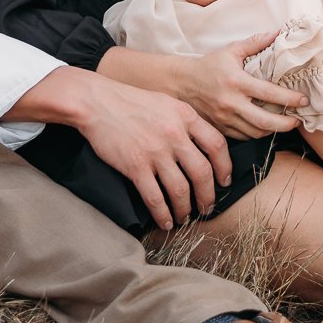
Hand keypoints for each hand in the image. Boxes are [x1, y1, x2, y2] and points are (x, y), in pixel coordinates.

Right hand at [66, 74, 234, 232]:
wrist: (97, 102)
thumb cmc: (130, 101)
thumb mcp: (166, 102)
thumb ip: (185, 121)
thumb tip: (201, 144)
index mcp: (185, 116)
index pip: (217, 145)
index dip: (225, 167)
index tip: (224, 181)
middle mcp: (174, 134)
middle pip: (203, 173)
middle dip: (208, 196)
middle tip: (207, 207)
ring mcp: (155, 151)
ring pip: (180, 190)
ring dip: (185, 209)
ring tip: (185, 217)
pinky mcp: (135, 166)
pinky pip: (155, 198)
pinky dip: (162, 214)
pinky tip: (165, 220)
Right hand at [178, 32, 306, 138]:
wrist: (181, 83)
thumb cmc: (209, 65)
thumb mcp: (231, 50)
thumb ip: (255, 42)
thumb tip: (278, 33)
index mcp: (236, 82)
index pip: (268, 93)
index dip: (289, 99)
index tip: (304, 100)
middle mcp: (231, 103)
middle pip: (265, 121)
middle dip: (286, 124)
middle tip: (298, 120)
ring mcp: (224, 119)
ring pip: (255, 133)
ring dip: (273, 130)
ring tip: (285, 124)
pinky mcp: (220, 129)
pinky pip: (243, 137)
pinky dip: (257, 134)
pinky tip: (265, 127)